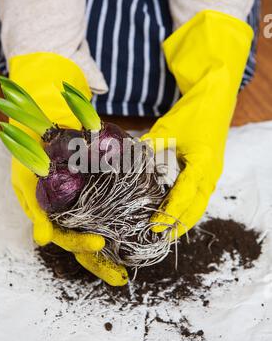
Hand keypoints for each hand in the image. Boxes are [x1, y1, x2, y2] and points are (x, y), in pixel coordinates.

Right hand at [9, 52, 127, 285]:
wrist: (42, 120)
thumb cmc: (31, 150)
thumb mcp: (26, 178)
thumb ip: (36, 209)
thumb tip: (42, 241)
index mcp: (50, 214)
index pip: (66, 238)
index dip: (81, 245)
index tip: (100, 243)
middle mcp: (67, 213)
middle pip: (84, 243)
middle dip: (101, 262)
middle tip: (121, 277)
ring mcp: (81, 204)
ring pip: (98, 231)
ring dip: (114, 248)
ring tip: (131, 263)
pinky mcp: (95, 191)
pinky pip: (108, 209)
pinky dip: (120, 220)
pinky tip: (136, 228)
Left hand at [142, 11, 252, 238]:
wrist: (216, 101)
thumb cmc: (192, 113)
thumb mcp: (167, 129)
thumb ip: (148, 149)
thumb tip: (124, 164)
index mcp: (203, 161)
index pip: (185, 193)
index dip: (170, 211)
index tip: (154, 226)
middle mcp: (211, 173)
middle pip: (196, 208)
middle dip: (178, 225)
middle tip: (157, 239)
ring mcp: (213, 175)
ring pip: (199, 205)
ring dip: (183, 220)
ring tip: (163, 233)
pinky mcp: (209, 174)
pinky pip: (198, 197)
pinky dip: (186, 208)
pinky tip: (171, 214)